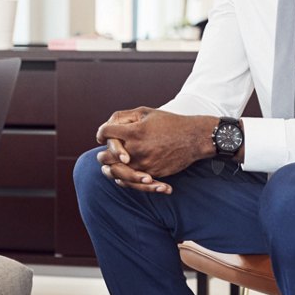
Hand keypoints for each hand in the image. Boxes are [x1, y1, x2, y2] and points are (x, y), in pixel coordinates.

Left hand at [95, 107, 215, 193]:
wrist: (193, 139)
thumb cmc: (170, 122)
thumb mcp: (147, 112)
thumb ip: (125, 117)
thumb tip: (109, 125)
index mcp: (134, 132)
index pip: (106, 133)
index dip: (101, 133)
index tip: (101, 135)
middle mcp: (136, 149)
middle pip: (106, 157)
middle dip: (102, 154)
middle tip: (101, 154)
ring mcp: (144, 164)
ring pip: (117, 173)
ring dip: (110, 170)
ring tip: (106, 169)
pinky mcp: (152, 174)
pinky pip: (132, 182)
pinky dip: (125, 180)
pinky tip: (120, 177)